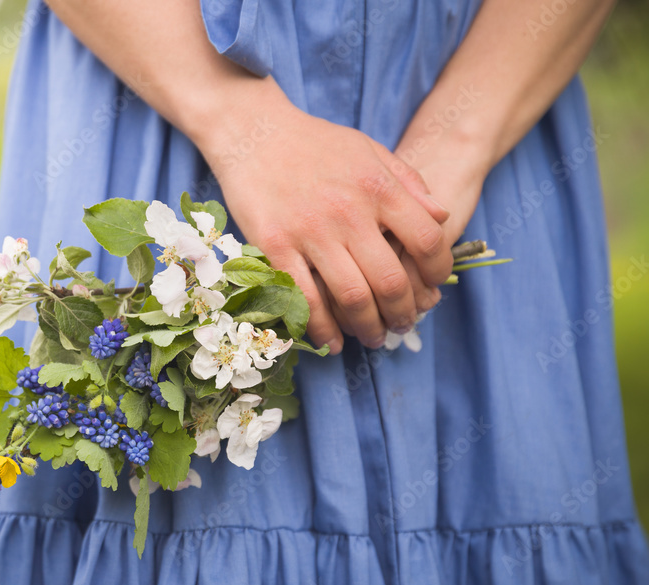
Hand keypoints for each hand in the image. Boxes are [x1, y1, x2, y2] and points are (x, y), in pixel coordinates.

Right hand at [194, 82, 452, 352]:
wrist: (254, 132)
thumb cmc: (314, 142)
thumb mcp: (370, 150)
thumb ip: (409, 183)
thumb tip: (442, 218)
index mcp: (378, 188)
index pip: (426, 240)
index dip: (437, 271)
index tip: (433, 286)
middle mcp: (349, 213)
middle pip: (391, 280)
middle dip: (403, 312)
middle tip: (403, 324)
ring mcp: (310, 232)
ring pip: (351, 297)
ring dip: (367, 327)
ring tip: (372, 337)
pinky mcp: (275, 246)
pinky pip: (305, 298)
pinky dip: (322, 328)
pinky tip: (331, 340)